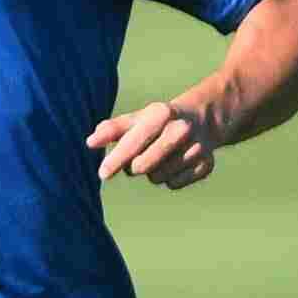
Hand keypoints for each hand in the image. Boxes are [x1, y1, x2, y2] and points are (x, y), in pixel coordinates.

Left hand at [88, 99, 215, 188]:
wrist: (200, 121)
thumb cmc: (155, 123)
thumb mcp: (134, 120)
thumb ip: (110, 130)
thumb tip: (91, 142)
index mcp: (160, 113)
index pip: (133, 141)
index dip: (116, 159)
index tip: (103, 174)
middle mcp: (181, 129)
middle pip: (142, 166)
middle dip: (133, 167)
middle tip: (137, 159)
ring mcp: (197, 147)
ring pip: (157, 177)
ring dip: (152, 172)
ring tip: (160, 156)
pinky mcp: (206, 165)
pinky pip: (174, 184)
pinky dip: (169, 178)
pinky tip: (175, 163)